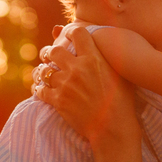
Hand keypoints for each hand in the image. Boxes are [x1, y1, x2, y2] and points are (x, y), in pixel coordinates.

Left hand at [34, 27, 140, 149]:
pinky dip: (39, 89)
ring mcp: (66, 85)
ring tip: (45, 74)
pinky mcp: (58, 101)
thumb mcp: (120, 73)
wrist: (113, 128)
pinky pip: (40, 89)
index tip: (68, 36)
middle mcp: (77, 69)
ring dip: (43, 72)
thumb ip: (108, 56)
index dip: (70, 32)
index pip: (77, 33)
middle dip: (50, 52)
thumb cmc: (122, 101)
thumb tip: (103, 42)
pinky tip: (42, 90)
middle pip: (54, 50)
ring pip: (44, 71)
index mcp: (94, 59)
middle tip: (50, 56)